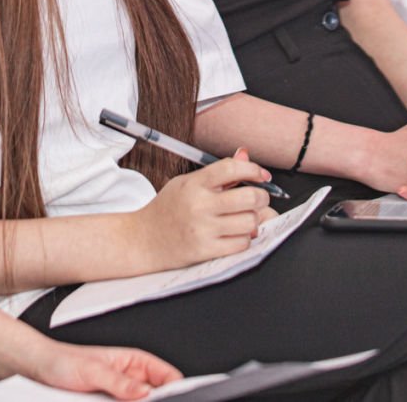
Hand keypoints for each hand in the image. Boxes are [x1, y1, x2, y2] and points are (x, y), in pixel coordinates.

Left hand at [29, 342, 182, 398]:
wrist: (40, 371)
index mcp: (134, 362)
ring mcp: (122, 396)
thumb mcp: (92, 371)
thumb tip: (144, 393)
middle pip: (157, 396)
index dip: (177, 387)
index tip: (179, 399)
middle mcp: (131, 380)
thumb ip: (119, 382)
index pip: (167, 375)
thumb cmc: (64, 361)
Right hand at [129, 150, 274, 269]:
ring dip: (254, 220)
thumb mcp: (187, 183)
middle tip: (258, 198)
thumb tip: (245, 156)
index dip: (253, 169)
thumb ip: (218, 172)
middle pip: (250, 197)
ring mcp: (203, 229)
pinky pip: (242, 244)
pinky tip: (236, 234)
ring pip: (250, 222)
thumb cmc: (167, 209)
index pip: (232, 168)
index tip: (261, 175)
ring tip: (244, 218)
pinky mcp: (206, 250)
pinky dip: (245, 238)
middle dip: (261, 197)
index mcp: (194, 184)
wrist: (144, 239)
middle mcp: (199, 205)